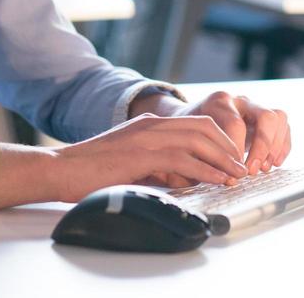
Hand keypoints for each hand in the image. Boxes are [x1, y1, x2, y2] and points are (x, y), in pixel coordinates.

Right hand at [45, 112, 248, 203]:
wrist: (61, 169)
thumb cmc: (91, 170)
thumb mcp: (131, 162)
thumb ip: (156, 165)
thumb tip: (181, 179)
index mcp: (149, 124)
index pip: (196, 123)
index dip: (219, 139)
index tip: (232, 157)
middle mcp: (152, 125)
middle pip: (204, 128)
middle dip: (228, 146)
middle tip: (241, 165)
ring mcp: (147, 137)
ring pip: (198, 141)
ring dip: (222, 159)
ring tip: (236, 175)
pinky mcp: (142, 154)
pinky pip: (183, 160)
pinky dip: (205, 170)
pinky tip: (216, 180)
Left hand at [175, 91, 290, 176]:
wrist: (195, 119)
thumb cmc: (193, 131)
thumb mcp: (191, 137)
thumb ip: (204, 152)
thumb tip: (222, 175)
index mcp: (220, 101)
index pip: (235, 124)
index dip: (237, 150)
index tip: (233, 171)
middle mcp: (242, 100)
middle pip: (265, 117)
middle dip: (262, 147)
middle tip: (252, 171)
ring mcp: (257, 107)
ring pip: (278, 118)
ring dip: (274, 146)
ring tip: (264, 168)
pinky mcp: (267, 118)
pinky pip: (284, 127)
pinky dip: (283, 146)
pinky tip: (274, 163)